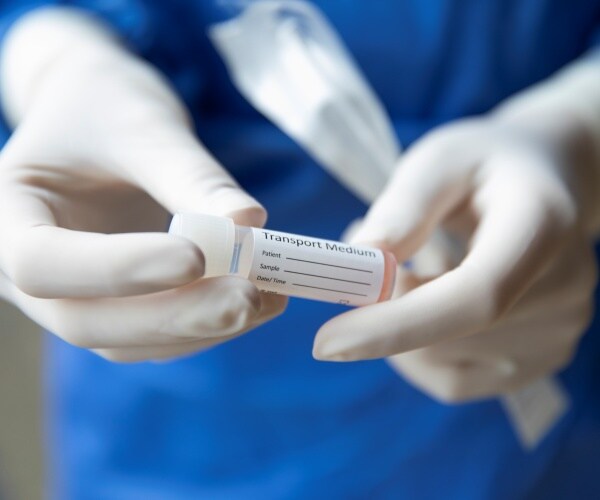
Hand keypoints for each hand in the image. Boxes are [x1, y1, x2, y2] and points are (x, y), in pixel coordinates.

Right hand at [0, 9, 285, 361]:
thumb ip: (191, 176)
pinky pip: (155, 336)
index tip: (197, 256)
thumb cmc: (109, 108)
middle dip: (174, 316)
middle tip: (248, 298)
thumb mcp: (145, 126)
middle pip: (87, 321)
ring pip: (126, 341)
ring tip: (266, 299)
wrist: (103, 117)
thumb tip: (249, 224)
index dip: (121, 269)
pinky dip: (204, 327)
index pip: (45, 263)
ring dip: (199, 329)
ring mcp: (73, 296)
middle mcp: (27, 271)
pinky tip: (254, 303)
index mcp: (7, 214)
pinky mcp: (117, 306)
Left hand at [313, 115, 596, 401]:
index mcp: (540, 227)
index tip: (326, 341)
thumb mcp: (439, 160)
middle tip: (365, 264)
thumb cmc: (485, 165)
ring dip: (396, 328)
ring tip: (407, 269)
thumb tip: (361, 263)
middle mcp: (563, 291)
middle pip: (447, 337)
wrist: (544, 185)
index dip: (396, 326)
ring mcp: (556, 335)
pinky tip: (421, 304)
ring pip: (440, 365)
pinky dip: (414, 352)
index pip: (474, 296)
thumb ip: (404, 207)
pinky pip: (451, 381)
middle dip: (382, 313)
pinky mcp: (535, 363)